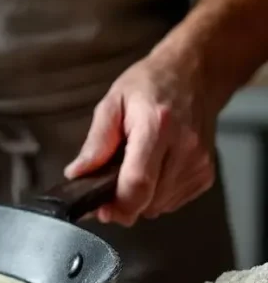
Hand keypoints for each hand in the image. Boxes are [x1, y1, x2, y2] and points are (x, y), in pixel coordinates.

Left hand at [63, 51, 216, 225]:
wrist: (195, 74)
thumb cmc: (150, 85)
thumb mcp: (112, 103)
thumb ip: (96, 142)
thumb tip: (76, 174)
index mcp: (157, 127)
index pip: (138, 182)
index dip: (117, 205)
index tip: (100, 208)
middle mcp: (184, 148)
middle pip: (149, 201)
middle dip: (122, 204)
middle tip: (107, 189)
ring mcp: (199, 163)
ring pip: (160, 206)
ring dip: (139, 200)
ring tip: (131, 172)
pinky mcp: (206, 173)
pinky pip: (173, 202)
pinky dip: (156, 197)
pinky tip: (151, 173)